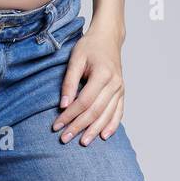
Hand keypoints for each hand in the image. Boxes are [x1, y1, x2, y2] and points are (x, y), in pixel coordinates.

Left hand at [52, 18, 124, 145]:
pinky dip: (112, 125)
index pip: (84, 101)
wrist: (108, 38)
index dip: (70, 115)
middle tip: (65, 138)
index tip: (57, 125)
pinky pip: (119, 112)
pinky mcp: (122, 92)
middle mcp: (114, 83)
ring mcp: (120, 88)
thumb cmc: (90, 46)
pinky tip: (104, 135)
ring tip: (83, 142)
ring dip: (94, 130)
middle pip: (95, 111)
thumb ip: (69, 82)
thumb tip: (63, 105)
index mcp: (103, 74)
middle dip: (79, 126)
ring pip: (107, 115)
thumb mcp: (75, 59)